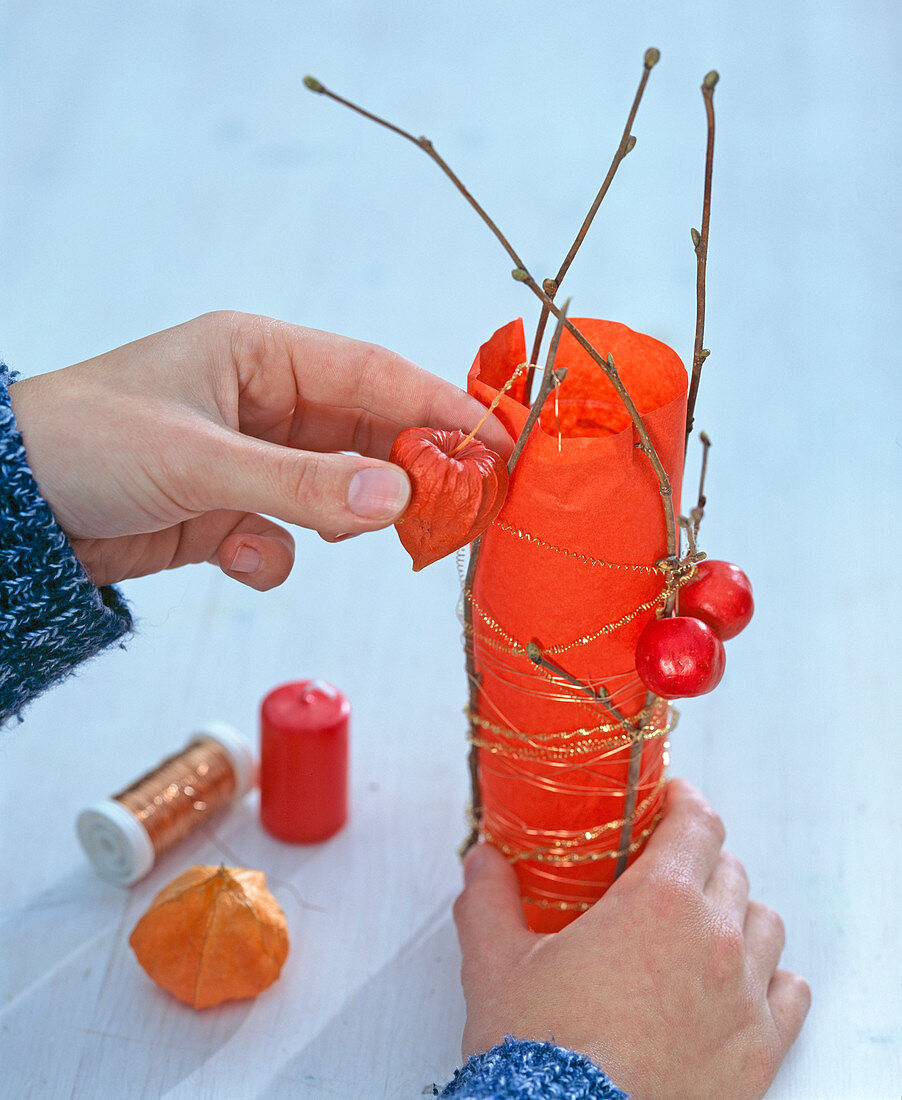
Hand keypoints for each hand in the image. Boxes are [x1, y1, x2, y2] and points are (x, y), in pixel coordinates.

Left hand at [8, 311, 510, 588]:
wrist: (6, 511)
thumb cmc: (86, 443)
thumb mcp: (199, 460)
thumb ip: (303, 482)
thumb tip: (398, 496)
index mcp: (260, 355)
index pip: (374, 375)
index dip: (443, 406)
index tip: (500, 443)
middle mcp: (265, 401)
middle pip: (368, 433)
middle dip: (408, 471)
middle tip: (456, 510)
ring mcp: (252, 458)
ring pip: (337, 488)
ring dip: (343, 516)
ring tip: (346, 532)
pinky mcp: (230, 510)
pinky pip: (288, 533)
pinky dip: (276, 552)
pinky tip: (240, 554)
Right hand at [454, 779, 809, 1099]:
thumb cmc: (539, 1050)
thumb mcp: (496, 961)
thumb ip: (488, 899)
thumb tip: (482, 862)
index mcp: (659, 901)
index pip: (699, 824)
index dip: (685, 802)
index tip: (670, 800)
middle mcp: (714, 939)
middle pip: (730, 870)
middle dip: (699, 859)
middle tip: (665, 871)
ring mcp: (743, 997)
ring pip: (765, 924)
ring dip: (737, 912)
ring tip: (703, 924)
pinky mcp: (760, 1052)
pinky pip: (791, 993)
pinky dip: (772, 977)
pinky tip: (743, 982)